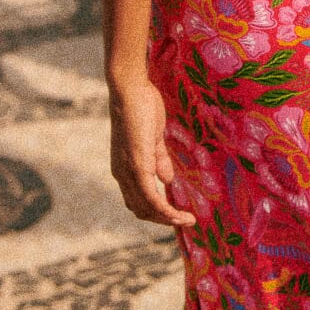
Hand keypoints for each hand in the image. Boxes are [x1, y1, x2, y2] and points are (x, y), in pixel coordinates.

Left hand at [108, 78, 195, 228]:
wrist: (129, 89)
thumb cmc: (141, 107)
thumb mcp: (153, 138)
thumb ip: (159, 160)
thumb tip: (168, 180)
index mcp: (124, 168)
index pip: (138, 200)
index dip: (157, 212)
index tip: (179, 215)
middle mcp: (122, 174)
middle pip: (141, 209)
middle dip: (164, 219)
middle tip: (186, 221)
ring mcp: (127, 171)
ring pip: (145, 207)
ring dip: (167, 218)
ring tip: (187, 220)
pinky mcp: (136, 165)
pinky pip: (150, 196)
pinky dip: (165, 209)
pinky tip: (179, 213)